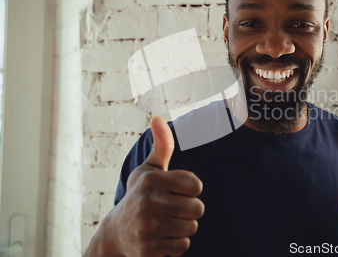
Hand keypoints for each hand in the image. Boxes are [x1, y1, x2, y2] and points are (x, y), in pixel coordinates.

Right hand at [98, 116, 203, 256]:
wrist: (116, 234)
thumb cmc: (140, 195)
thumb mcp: (149, 170)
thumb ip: (162, 146)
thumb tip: (158, 117)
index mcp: (152, 179)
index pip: (197, 186)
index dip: (191, 190)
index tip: (176, 191)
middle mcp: (148, 202)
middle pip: (198, 209)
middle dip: (189, 211)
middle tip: (171, 210)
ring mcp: (148, 227)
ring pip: (191, 228)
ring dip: (182, 228)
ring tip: (164, 223)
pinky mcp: (150, 249)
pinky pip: (182, 247)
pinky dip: (175, 245)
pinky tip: (160, 238)